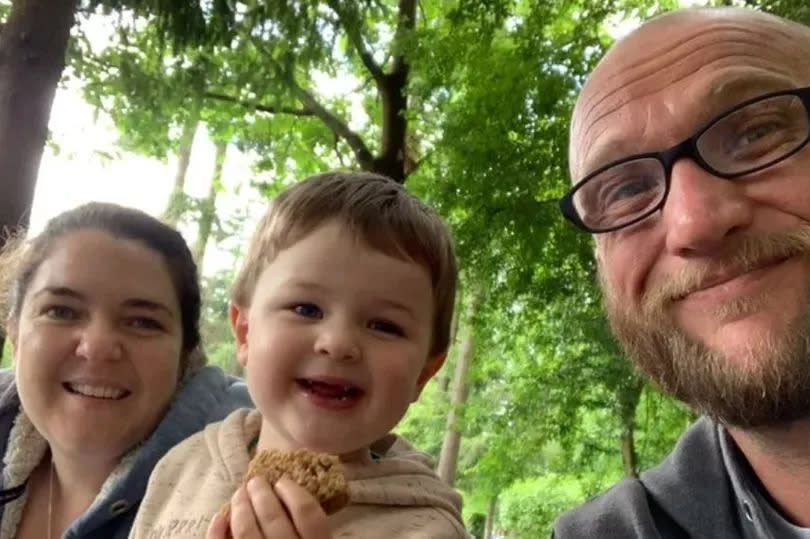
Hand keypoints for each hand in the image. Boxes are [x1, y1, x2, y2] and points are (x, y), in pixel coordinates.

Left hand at [206, 477, 331, 538]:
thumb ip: (317, 525)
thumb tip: (313, 490)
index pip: (308, 515)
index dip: (294, 493)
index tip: (283, 481)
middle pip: (274, 520)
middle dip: (262, 495)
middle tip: (256, 481)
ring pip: (247, 533)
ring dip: (241, 508)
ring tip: (240, 493)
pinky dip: (217, 531)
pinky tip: (220, 517)